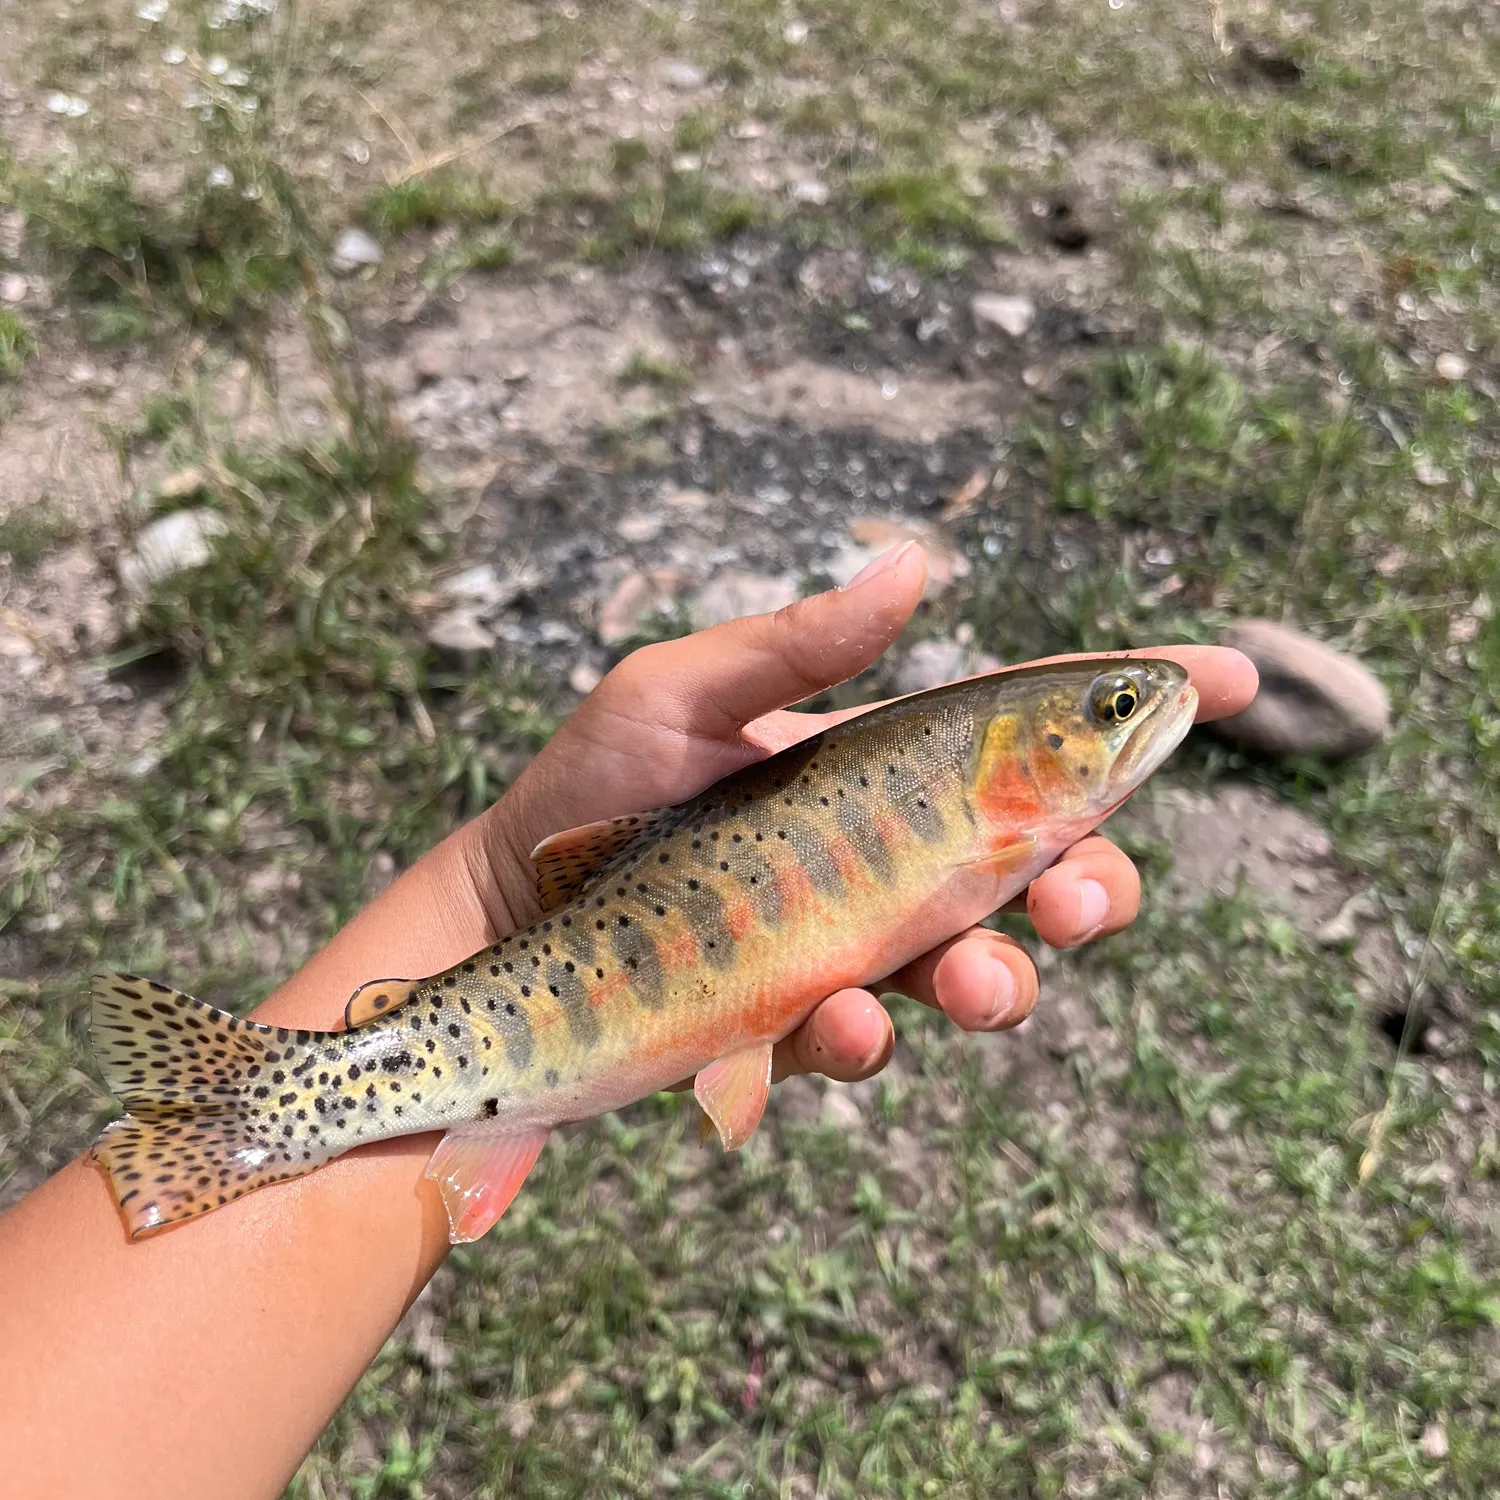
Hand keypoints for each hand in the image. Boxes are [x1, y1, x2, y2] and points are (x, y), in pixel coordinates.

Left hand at [464, 541, 1257, 1087]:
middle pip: (1035, 867)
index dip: (1125, 703)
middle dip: (1093, 882)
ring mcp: (851, 942)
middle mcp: (884, 854)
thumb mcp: (680, 692)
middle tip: (1088, 896)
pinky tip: (834, 1019)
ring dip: (1001, 979)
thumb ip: (794, 644)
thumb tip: (915, 563)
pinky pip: (870, 1034)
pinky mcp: (803, 1020)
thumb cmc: (592, 789)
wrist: (511, 916)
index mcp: (877, 763)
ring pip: (979, 967)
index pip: (1021, 728)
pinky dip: (866, 1031)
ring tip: (973, 983)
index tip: (1227, 679)